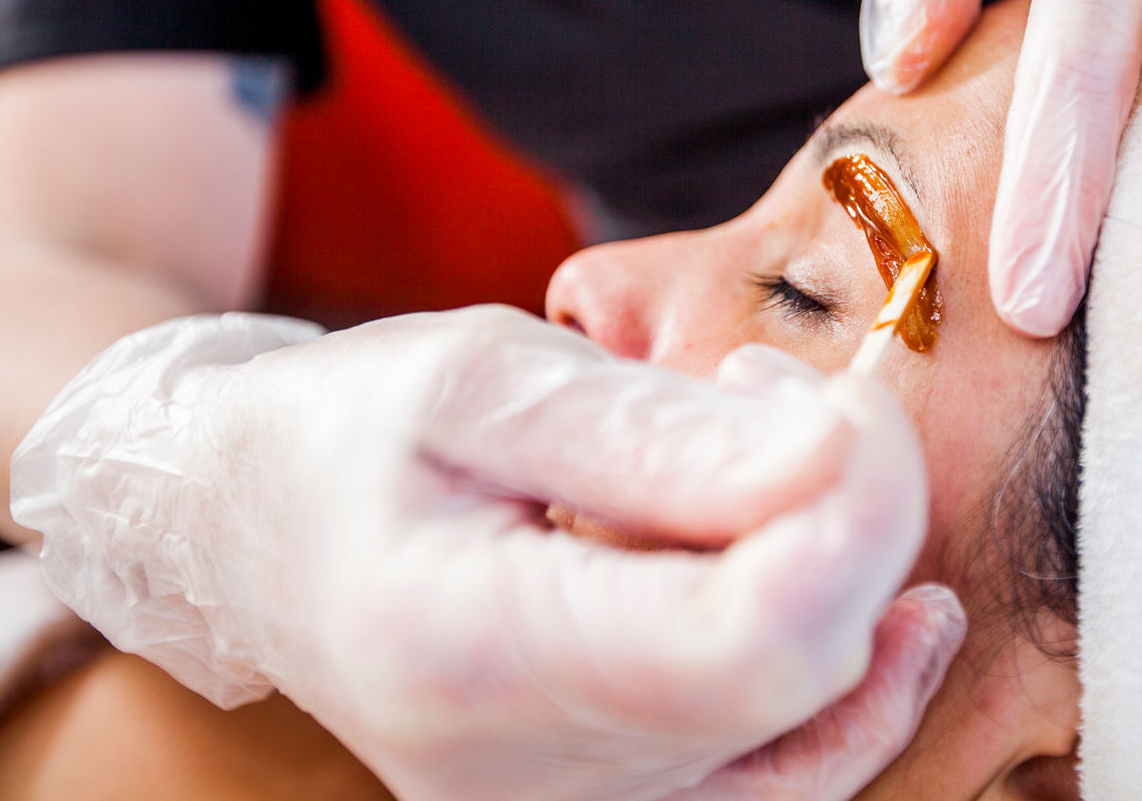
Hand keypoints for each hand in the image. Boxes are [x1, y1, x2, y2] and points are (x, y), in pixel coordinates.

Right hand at [12, 307, 963, 800]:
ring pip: (816, 722)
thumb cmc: (347, 433)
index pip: (754, 641)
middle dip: (855, 516)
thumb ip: (660, 434)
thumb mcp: (482, 380)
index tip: (836, 403)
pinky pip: (789, 774)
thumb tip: (839, 460)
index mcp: (475, 653)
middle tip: (781, 399)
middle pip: (802, 674)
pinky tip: (888, 604)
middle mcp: (529, 781)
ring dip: (848, 575)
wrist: (253, 532)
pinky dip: (852, 678)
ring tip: (774, 462)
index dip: (854, 512)